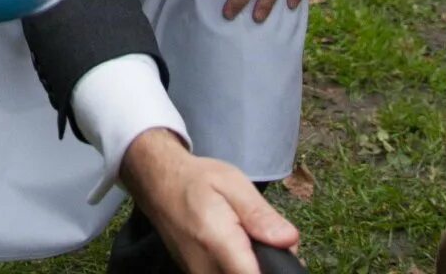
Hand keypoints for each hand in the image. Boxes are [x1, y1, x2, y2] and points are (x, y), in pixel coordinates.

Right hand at [120, 129, 299, 273]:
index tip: (284, 252)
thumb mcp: (232, 183)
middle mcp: (207, 269)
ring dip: (252, 265)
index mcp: (218, 242)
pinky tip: (239, 250)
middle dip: (267, 266)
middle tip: (270, 240)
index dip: (276, 269)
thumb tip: (289, 240)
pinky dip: (239, 266)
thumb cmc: (196, 180)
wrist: (157, 184)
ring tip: (251, 242)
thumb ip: (259, 214)